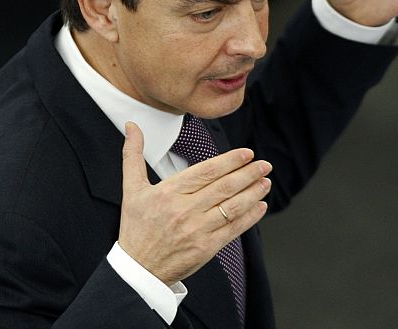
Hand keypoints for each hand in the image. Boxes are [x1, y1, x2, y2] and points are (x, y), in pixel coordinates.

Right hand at [117, 122, 271, 284]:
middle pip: (224, 187)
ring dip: (253, 192)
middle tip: (264, 164)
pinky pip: (233, 228)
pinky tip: (260, 206)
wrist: (137, 270)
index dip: (230, 161)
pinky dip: (250, 217)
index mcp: (168, 193)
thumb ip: (133, 156)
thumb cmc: (136, 228)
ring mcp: (197, 230)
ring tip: (265, 181)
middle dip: (248, 173)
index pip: (206, 171)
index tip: (247, 153)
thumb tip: (131, 126)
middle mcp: (184, 210)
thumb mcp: (131, 190)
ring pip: (232, 206)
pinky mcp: (206, 248)